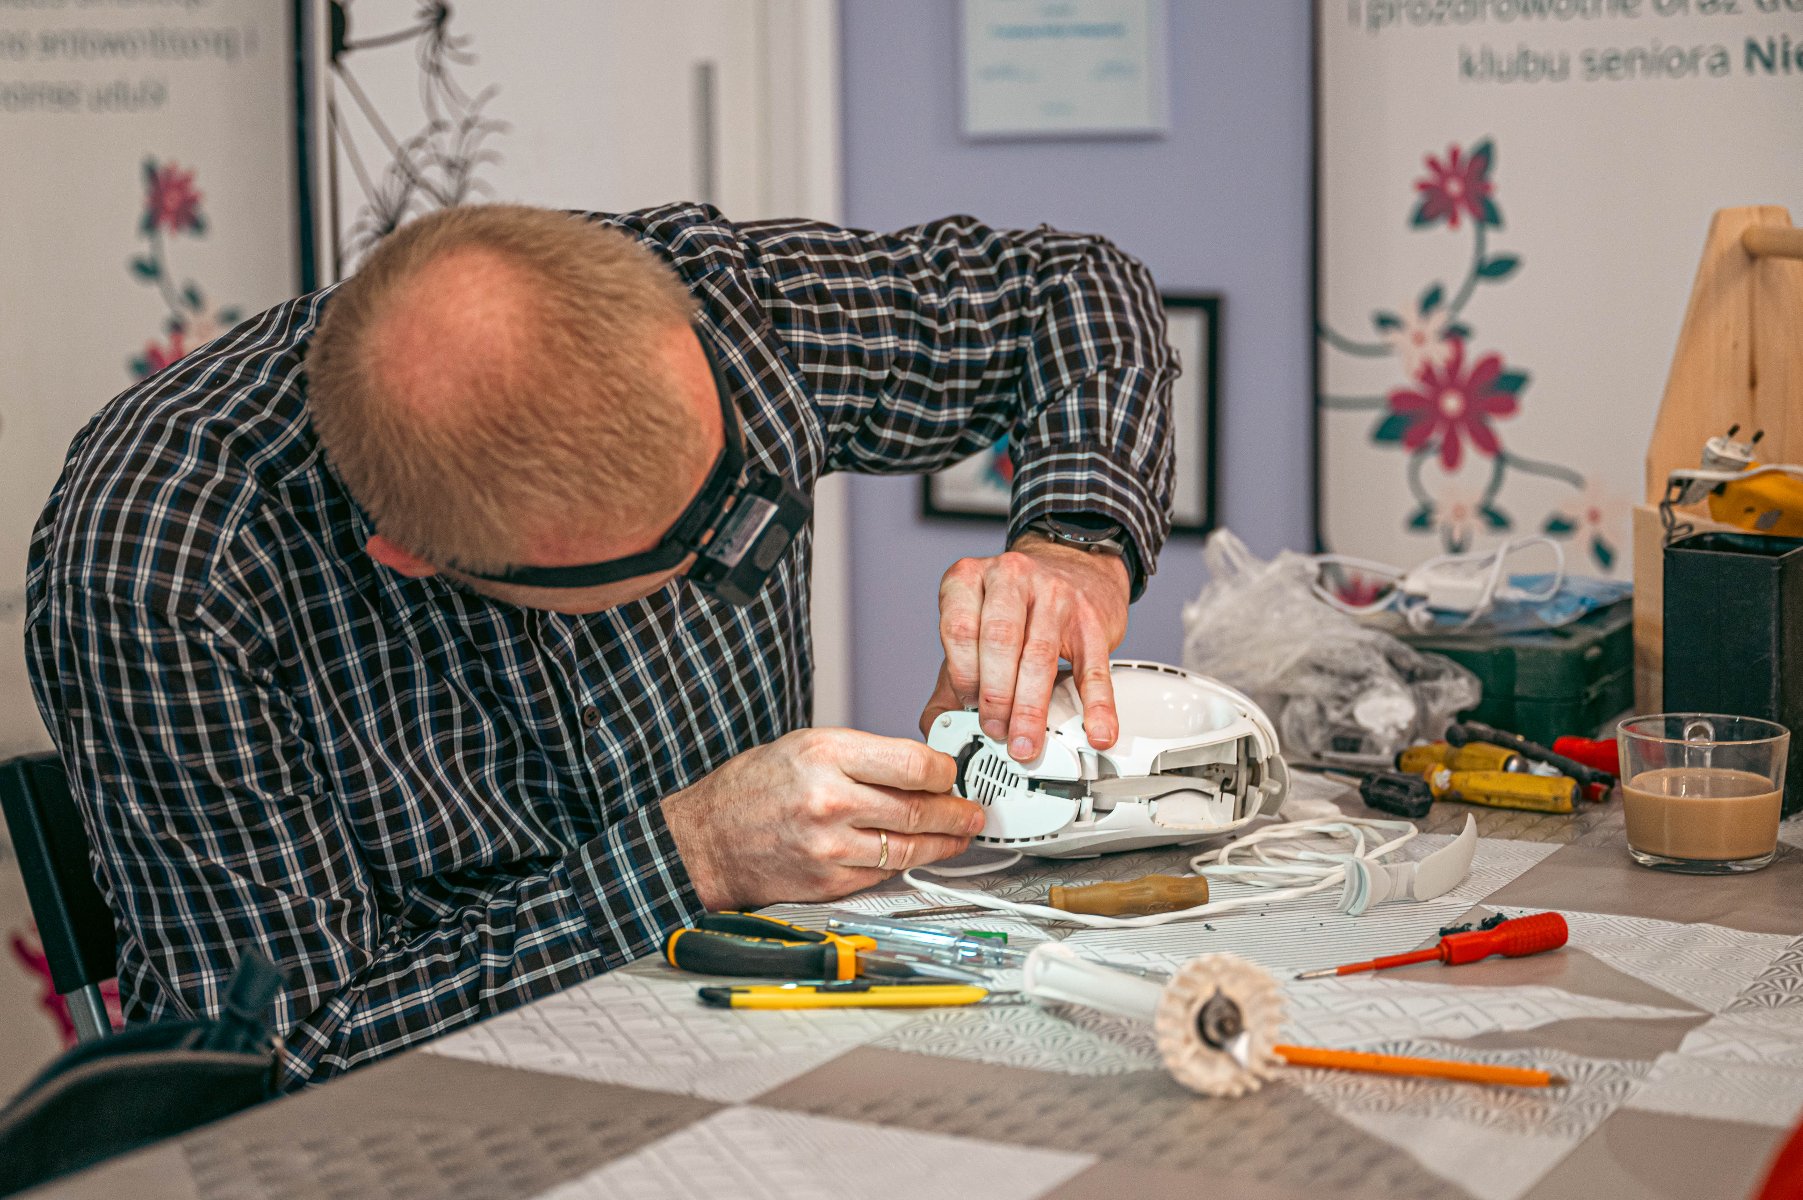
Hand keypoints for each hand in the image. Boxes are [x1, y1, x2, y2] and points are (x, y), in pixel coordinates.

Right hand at [661, 728, 982, 910]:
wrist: (708, 841)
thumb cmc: (753, 789)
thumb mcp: (805, 747)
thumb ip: (862, 756)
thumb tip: (919, 769)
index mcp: (826, 755)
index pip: (912, 764)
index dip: (946, 772)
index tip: (954, 774)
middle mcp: (830, 800)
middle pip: (919, 809)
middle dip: (957, 812)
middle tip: (973, 811)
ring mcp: (831, 846)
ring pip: (910, 848)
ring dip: (944, 843)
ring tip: (959, 835)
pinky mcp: (830, 881)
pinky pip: (885, 873)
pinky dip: (907, 863)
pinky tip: (919, 854)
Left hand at [921, 534, 1129, 761]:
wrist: (1071, 568)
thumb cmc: (1014, 605)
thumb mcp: (974, 624)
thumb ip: (955, 671)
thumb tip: (941, 724)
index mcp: (971, 578)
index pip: (959, 627)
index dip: (962, 675)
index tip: (967, 707)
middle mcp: (1011, 578)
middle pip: (1000, 641)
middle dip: (995, 696)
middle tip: (995, 731)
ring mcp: (1055, 596)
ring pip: (1040, 657)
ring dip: (1031, 709)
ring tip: (1025, 742)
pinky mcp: (1091, 621)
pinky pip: (1093, 669)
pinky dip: (1096, 707)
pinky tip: (1096, 732)